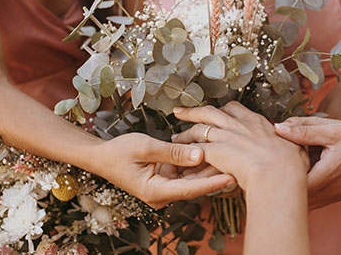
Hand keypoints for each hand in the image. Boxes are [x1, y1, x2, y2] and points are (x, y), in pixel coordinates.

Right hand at [92, 133, 234, 208]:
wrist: (102, 156)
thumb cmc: (119, 152)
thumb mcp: (146, 147)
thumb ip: (173, 151)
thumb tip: (199, 153)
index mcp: (155, 191)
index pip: (190, 189)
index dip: (212, 182)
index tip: (231, 176)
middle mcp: (162, 193)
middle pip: (195, 184)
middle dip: (215, 171)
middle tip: (238, 160)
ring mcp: (165, 186)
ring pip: (192, 177)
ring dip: (208, 165)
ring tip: (231, 153)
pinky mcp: (167, 178)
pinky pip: (186, 171)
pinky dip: (196, 161)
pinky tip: (212, 150)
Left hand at [172, 102, 308, 190]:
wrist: (278, 172)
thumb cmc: (291, 166)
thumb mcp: (296, 148)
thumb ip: (292, 142)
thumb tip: (298, 143)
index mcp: (257, 123)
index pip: (236, 109)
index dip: (225, 111)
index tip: (219, 113)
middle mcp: (239, 125)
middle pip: (211, 112)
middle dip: (195, 111)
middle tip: (183, 112)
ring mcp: (226, 136)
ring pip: (199, 127)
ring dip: (185, 131)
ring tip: (176, 135)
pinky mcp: (215, 150)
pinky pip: (194, 148)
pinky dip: (185, 151)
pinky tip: (178, 154)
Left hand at [275, 117, 340, 209]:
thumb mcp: (331, 129)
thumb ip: (303, 130)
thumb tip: (277, 128)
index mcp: (328, 175)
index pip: (294, 187)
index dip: (279, 177)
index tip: (270, 163)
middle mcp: (332, 191)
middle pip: (298, 198)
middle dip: (284, 185)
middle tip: (272, 168)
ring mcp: (336, 195)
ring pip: (307, 201)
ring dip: (295, 190)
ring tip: (284, 172)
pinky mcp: (339, 194)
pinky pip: (317, 199)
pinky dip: (306, 190)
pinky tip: (301, 175)